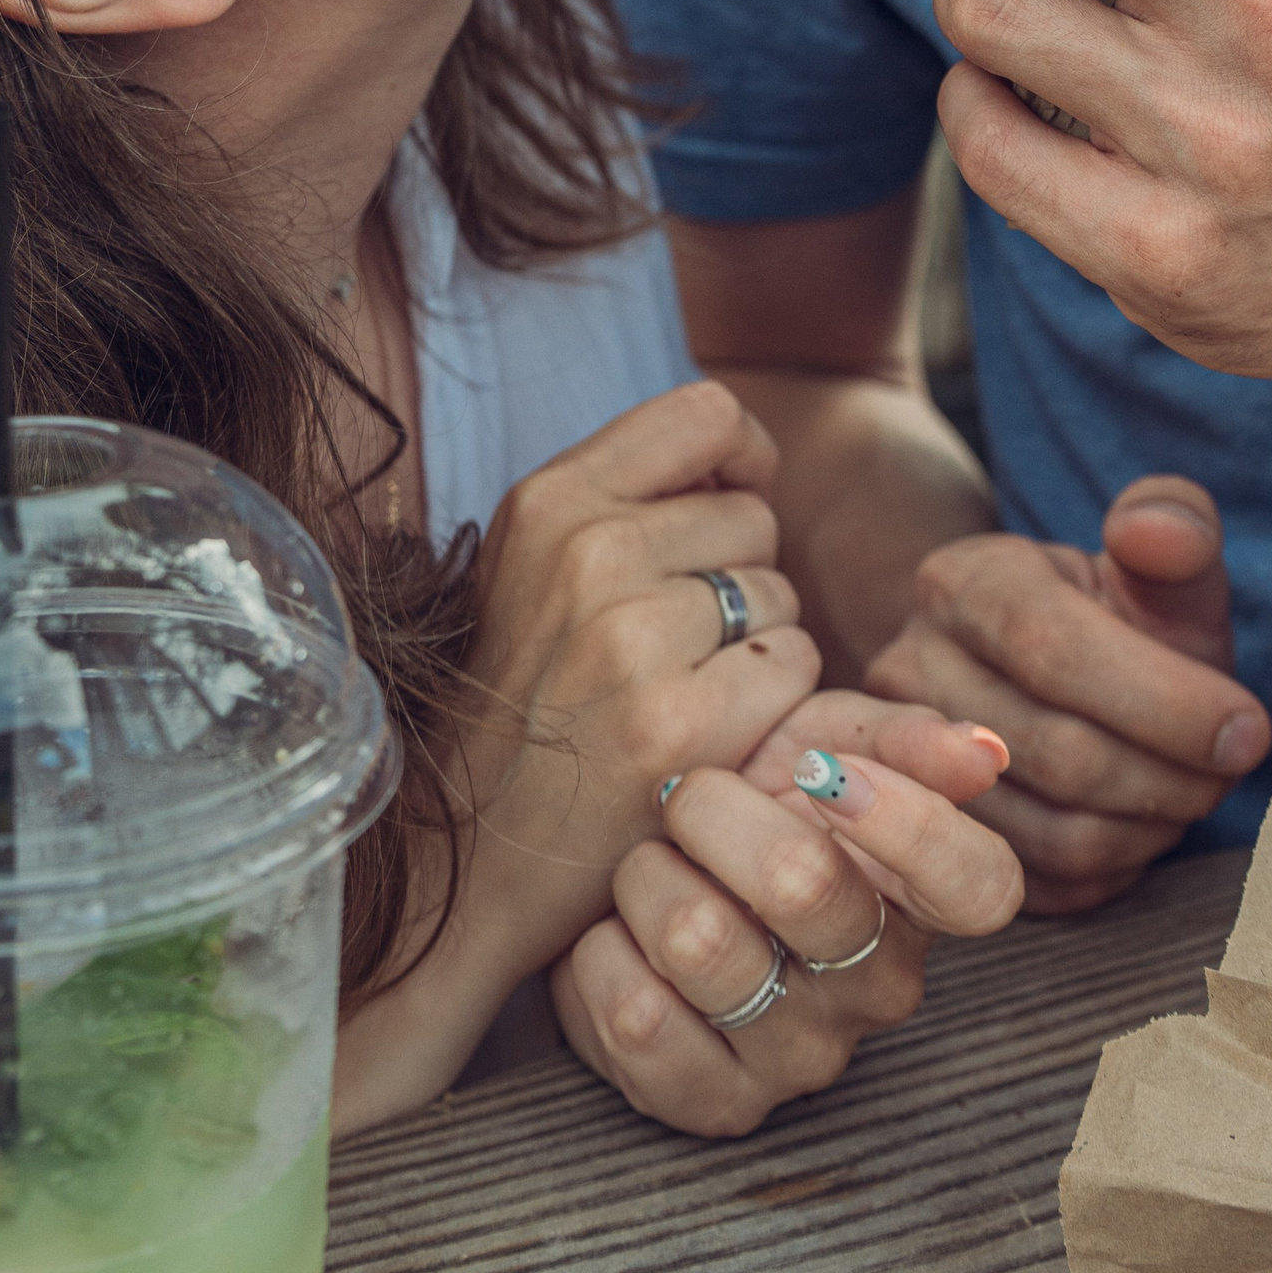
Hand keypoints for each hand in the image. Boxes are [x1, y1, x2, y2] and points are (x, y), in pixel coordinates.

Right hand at [452, 379, 821, 983]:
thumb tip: (740, 458)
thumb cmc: (527, 700)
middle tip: (676, 643)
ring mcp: (633, 638)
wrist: (475, 859)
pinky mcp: (680, 722)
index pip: (708, 413)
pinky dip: (773, 703)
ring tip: (682, 689)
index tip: (730, 504)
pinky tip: (709, 733)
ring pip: (778, 594)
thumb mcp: (539, 566)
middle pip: (755, 517)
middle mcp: (590, 552)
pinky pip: (795, 665)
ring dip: (757, 644)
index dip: (743, 457)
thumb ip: (627, 494)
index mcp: (552, 500)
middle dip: (739, 574)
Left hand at [551, 694, 1022, 1135]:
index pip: (980, 885)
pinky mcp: (718, 1106)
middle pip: (808, 885)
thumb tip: (985, 753)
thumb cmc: (745, 798)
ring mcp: (803, 1057)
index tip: (825, 771)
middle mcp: (879, 987)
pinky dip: (603, 956)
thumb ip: (899, 736)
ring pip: (702, 941)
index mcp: (920, 897)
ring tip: (645, 868)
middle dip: (716, 810)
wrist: (629, 867)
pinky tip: (616, 939)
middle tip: (684, 794)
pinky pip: (639, 1017)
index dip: (911, 824)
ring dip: (647, 879)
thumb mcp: (818, 739)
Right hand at [864, 475, 1269, 911]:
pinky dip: (1116, 867)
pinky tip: (1145, 825)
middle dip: (1169, 771)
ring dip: (1148, 827)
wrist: (1055, 682)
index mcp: (962, 582)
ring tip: (1191, 790)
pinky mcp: (939, 843)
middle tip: (1232, 767)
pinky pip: (1043, 886)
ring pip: (1050, 832)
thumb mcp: (1157, 570)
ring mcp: (911, 766)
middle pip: (1055, 750)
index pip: (1053, 647)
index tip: (1247, 727)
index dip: (1163, 699)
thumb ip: (1175, 532)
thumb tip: (1154, 529)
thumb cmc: (1123, 622)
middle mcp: (909, 669)